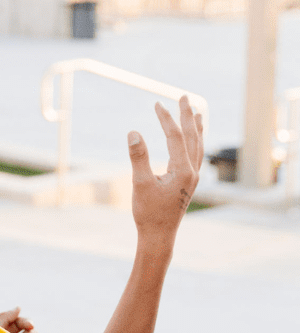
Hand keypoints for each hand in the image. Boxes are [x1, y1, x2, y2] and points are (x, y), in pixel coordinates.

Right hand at [128, 96, 202, 246]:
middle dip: (187, 115)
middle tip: (183, 96)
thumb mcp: (140, 184)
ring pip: (198, 145)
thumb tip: (133, 131)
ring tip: (195, 113)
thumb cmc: (148, 213)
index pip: (175, 137)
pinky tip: (192, 139)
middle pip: (193, 136)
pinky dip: (195, 141)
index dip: (166, 119)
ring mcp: (194, 177)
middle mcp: (193, 171)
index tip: (157, 104)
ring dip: (196, 127)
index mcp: (183, 170)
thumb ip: (138, 157)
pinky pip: (196, 155)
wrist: (159, 236)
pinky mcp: (189, 182)